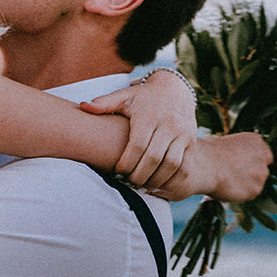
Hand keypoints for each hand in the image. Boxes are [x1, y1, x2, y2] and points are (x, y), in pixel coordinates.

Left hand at [80, 69, 197, 190]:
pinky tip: (158, 184)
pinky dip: (172, 179)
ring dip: (156, 180)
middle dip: (139, 175)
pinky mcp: (192, 142)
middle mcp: (169, 125)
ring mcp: (183, 134)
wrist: (175, 90)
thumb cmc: (143, 97)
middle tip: (128, 183)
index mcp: (149, 116)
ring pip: (171, 165)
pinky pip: (184, 167)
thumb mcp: (124, 96)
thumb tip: (83, 106)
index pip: (138, 145)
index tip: (117, 172)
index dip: (126, 163)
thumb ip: (104, 103)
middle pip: (154, 158)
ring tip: (142, 186)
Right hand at [148, 131, 271, 202]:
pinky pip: (250, 193)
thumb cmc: (209, 153)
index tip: (240, 165)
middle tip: (233, 174)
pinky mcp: (256, 189)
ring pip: (256, 182)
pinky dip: (241, 193)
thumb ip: (242, 154)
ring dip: (246, 183)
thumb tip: (242, 165)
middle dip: (250, 173)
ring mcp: (261, 174)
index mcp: (258, 141)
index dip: (250, 162)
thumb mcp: (230, 144)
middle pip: (262, 169)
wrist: (203, 165)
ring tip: (228, 180)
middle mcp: (264, 157)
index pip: (263, 155)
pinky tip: (228, 187)